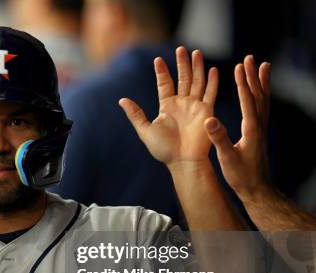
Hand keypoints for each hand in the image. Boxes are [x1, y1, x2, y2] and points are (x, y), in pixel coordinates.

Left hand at [119, 47, 218, 169]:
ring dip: (197, 67)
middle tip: (182, 48)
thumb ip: (135, 114)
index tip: (157, 59)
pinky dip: (212, 81)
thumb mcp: (145, 130)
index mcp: (167, 107)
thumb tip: (121, 100)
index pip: (165, 84)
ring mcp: (195, 106)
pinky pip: (210, 94)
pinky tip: (213, 69)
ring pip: (197, 82)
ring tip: (196, 52)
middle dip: (182, 64)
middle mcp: (182, 104)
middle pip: (183, 78)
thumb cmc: (163, 150)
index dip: (162, 72)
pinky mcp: (207, 112)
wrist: (183, 162)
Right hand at [204, 56, 270, 201]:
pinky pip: (262, 108)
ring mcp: (261, 129)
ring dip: (261, 81)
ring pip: (263, 99)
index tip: (239, 67)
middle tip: (250, 58)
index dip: (243, 83)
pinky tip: (257, 91)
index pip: (248, 101)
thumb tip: (210, 120)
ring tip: (261, 65)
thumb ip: (219, 139)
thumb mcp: (227, 158)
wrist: (257, 189)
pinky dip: (260, 94)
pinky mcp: (259, 133)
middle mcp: (259, 126)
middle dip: (253, 76)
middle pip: (258, 95)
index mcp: (251, 130)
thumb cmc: (241, 176)